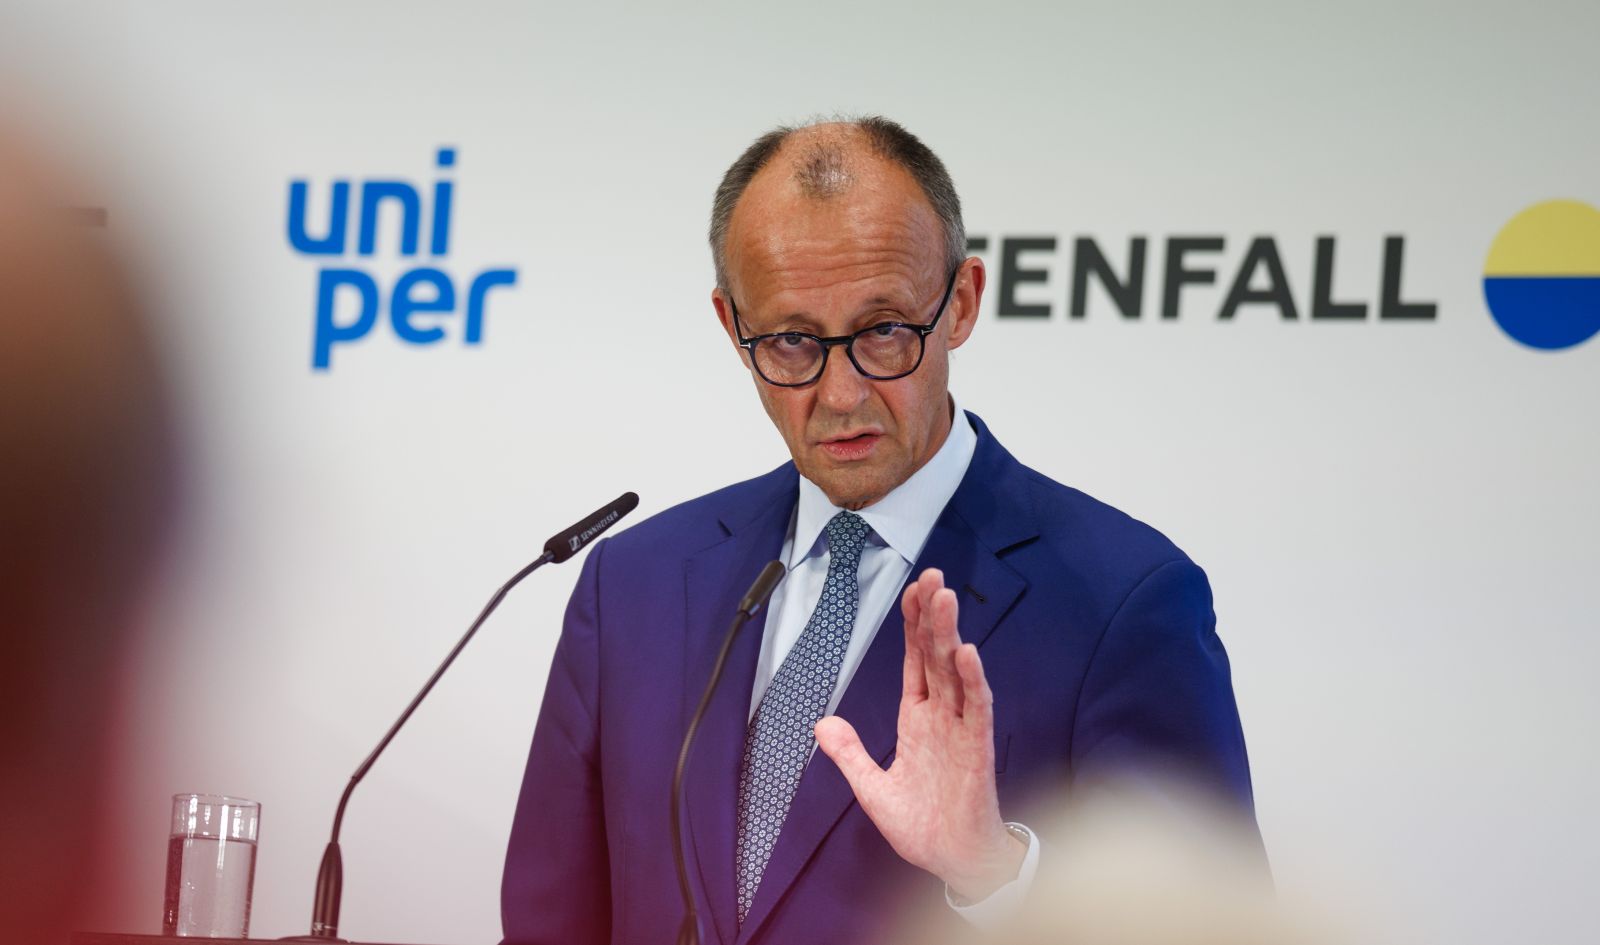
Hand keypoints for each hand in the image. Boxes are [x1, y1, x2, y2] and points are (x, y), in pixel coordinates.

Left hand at [814, 567, 1025, 900]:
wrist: (953, 862)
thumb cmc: (924, 825)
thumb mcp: (872, 788)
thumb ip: (850, 753)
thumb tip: (821, 723)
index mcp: (917, 719)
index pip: (917, 661)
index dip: (914, 625)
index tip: (912, 589)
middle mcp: (941, 716)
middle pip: (937, 655)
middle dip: (933, 615)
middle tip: (932, 575)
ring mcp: (961, 730)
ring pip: (956, 673)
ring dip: (951, 635)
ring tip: (945, 598)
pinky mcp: (977, 751)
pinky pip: (976, 711)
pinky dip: (972, 682)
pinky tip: (967, 654)